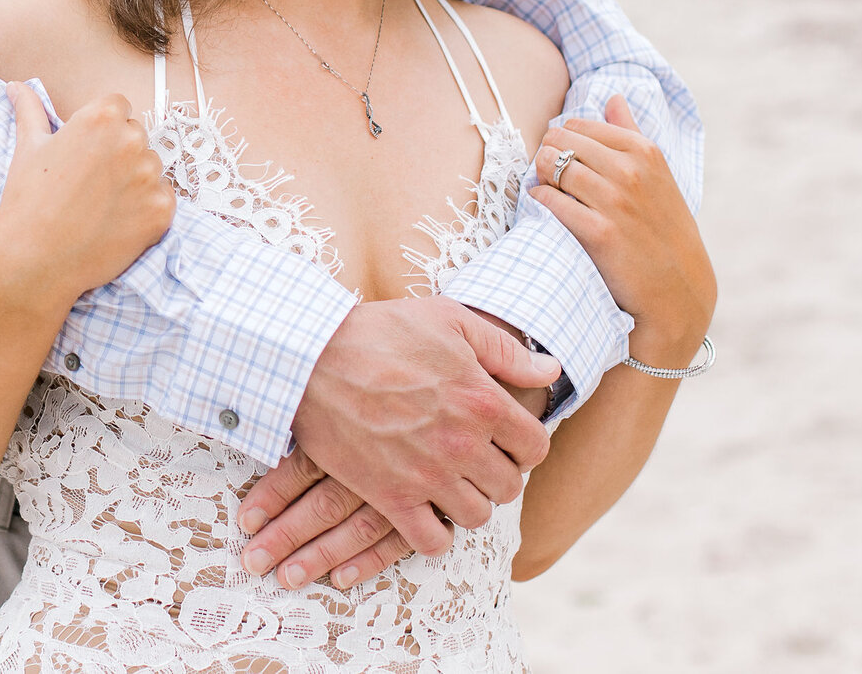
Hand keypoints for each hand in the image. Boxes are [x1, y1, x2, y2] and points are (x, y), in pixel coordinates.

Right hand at [0, 83, 174, 316]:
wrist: (36, 260)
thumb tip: (16, 86)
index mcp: (102, 117)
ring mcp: (151, 176)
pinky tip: (116, 222)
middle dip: (119, 154)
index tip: (87, 152)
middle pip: (136, 136)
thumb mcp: (28, 147)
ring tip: (100, 205)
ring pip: (150, 168)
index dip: (103, 130)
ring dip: (134, 181)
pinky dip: (146, 209)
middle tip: (89, 183)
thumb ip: (30, 110)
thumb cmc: (28, 201)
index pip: (119, 107)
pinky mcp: (162, 210)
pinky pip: (163, 199)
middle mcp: (132, 140)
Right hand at [236, 296, 557, 584]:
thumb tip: (552, 370)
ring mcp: (427, 474)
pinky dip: (433, 533)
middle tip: (472, 461)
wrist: (310, 357)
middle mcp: (462, 443)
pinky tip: (424, 509)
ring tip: (448, 483)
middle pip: (508, 486)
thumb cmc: (379, 331)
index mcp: (482, 400)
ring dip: (467, 502)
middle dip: (496, 474)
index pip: (535, 447)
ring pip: (475, 515)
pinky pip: (431, 541)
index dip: (523, 445)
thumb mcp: (448, 320)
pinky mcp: (390, 496)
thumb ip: (506, 350)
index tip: (502, 440)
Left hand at [530, 95, 716, 363]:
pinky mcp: (599, 233)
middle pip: (561, 143)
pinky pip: (551, 202)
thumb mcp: (657, 174)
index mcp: (644, 151)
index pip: (580, 126)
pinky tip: (545, 205)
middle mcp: (631, 171)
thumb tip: (613, 97)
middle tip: (548, 171)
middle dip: (548, 154)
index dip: (563, 140)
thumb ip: (631, 131)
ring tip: (546, 187)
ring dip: (541, 176)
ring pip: (552, 168)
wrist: (678, 288)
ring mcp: (615, 202)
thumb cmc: (663, 227)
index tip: (563, 155)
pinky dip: (541, 200)